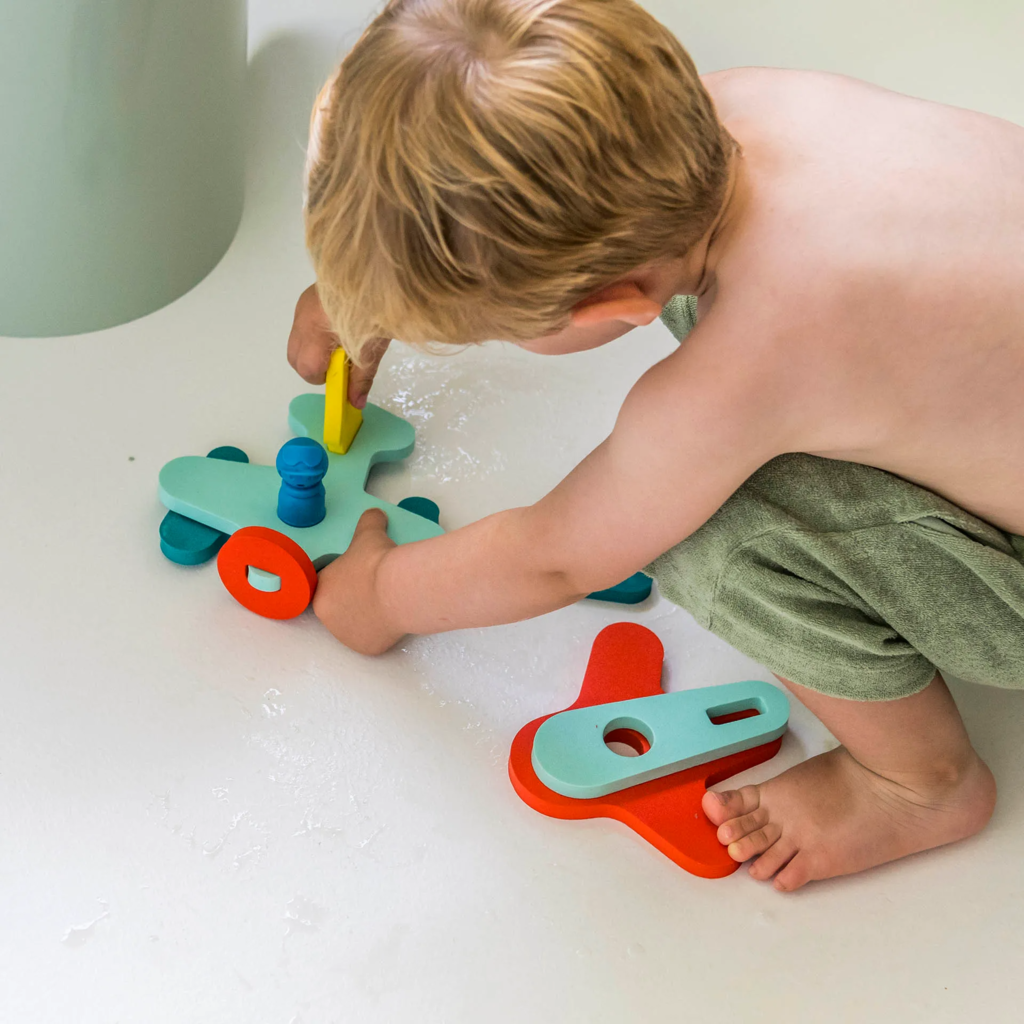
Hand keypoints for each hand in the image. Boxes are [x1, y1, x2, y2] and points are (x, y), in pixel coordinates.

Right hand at [286, 284, 390, 407]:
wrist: (377, 269)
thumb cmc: (377, 310)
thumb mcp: (373, 349)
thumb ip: (361, 378)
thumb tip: (355, 404)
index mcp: (318, 332)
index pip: (307, 369)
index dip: (325, 377)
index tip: (342, 374)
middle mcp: (304, 318)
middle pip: (295, 358)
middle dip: (315, 367)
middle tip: (341, 362)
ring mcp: (303, 305)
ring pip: (297, 341)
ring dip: (315, 349)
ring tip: (342, 342)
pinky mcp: (308, 296)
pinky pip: (303, 324)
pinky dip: (315, 333)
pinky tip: (338, 326)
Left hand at [312, 509, 405, 654]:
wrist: (396, 588)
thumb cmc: (375, 561)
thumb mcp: (369, 534)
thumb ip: (369, 523)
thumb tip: (376, 514)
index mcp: (321, 590)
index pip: (327, 587)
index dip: (344, 581)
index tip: (360, 577)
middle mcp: (328, 618)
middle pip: (340, 609)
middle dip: (354, 601)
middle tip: (374, 589)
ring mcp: (346, 636)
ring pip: (355, 627)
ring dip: (366, 618)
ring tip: (386, 603)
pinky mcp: (366, 648)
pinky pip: (372, 639)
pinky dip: (381, 632)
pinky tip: (392, 618)